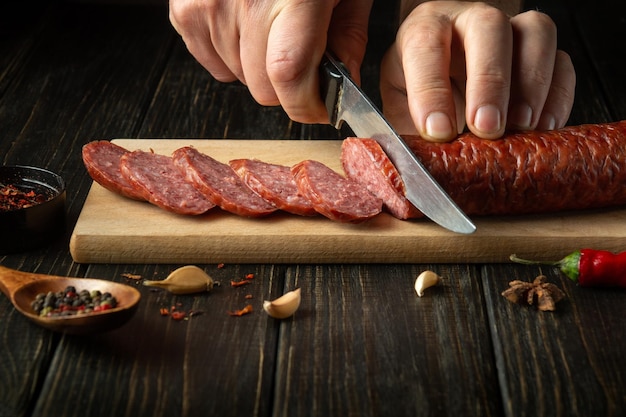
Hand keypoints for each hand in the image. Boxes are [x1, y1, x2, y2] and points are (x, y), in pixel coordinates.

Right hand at [169, 0, 371, 123]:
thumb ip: (348, 35)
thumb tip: (342, 82)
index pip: (289, 76)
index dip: (306, 105)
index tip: (319, 108)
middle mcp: (247, 0)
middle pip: (262, 87)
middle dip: (288, 88)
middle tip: (303, 63)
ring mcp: (210, 3)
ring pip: (237, 77)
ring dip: (259, 69)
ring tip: (274, 31)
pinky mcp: (186, 5)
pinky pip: (210, 60)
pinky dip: (230, 56)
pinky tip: (248, 30)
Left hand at [380, 1, 575, 140]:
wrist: (442, 79)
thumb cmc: (418, 89)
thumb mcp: (398, 103)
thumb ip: (403, 124)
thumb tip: (410, 162)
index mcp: (424, 30)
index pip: (425, 45)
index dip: (431, 90)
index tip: (437, 132)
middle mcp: (468, 21)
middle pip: (489, 28)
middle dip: (490, 81)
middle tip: (486, 127)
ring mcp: (510, 31)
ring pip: (536, 33)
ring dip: (533, 83)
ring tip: (522, 127)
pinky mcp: (541, 53)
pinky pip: (563, 63)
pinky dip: (559, 96)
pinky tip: (543, 129)